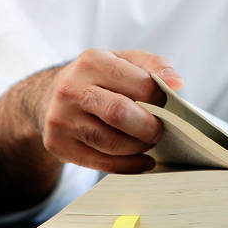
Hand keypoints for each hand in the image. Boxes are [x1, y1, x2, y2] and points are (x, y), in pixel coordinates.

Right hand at [39, 48, 183, 173]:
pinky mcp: (58, 144)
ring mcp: (61, 118)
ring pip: (111, 143)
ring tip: (147, 142)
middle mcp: (71, 88)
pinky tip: (142, 161)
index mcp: (92, 61)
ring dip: (139, 147)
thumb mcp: (123, 61)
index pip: (139, 84)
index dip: (161, 100)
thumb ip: (154, 66)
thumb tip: (176, 83)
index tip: (168, 107)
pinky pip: (101, 163)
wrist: (51, 96)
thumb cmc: (99, 78)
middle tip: (160, 130)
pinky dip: (129, 166)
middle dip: (149, 127)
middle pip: (120, 114)